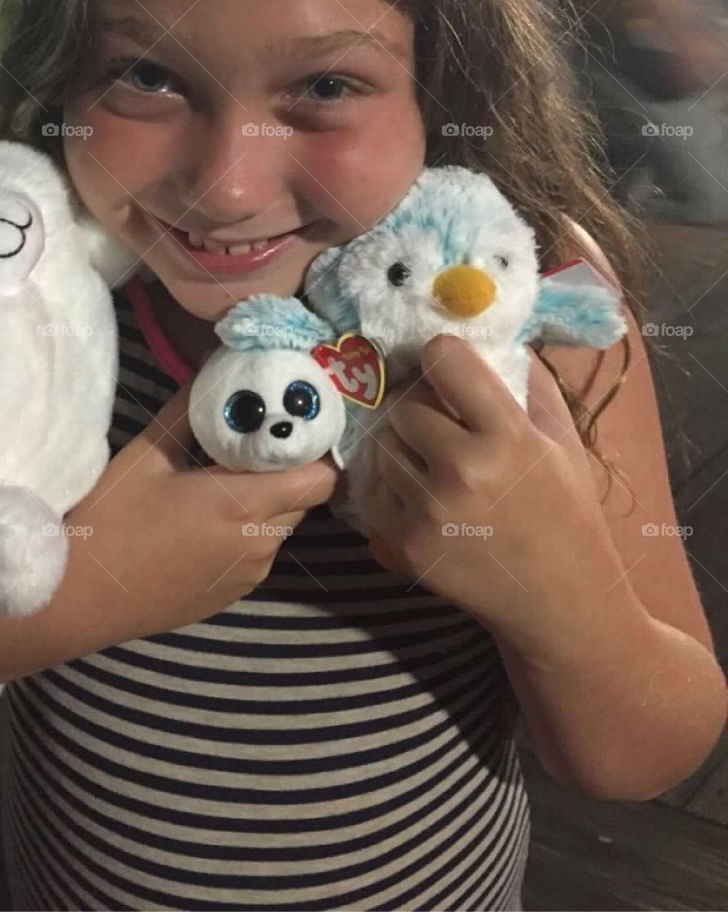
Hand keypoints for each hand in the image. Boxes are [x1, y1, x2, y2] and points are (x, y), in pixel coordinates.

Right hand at [62, 384, 339, 642]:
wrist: (77, 599)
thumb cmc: (111, 520)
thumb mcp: (148, 454)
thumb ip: (191, 412)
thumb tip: (217, 374)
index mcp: (246, 505)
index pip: (321, 479)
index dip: (317, 451)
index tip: (296, 426)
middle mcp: (260, 544)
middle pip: (302, 499)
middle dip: (287, 470)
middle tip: (253, 444)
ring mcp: (248, 575)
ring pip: (279, 527)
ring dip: (265, 502)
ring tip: (221, 481)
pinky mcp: (231, 595)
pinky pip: (256, 552)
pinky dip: (245, 531)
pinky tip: (202, 522)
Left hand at [362, 335, 623, 660]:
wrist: (560, 602)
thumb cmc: (567, 514)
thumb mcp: (563, 441)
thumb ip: (530, 383)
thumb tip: (494, 336)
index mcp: (507, 436)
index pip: (444, 359)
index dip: (441, 357)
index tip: (446, 367)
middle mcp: (463, 469)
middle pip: (402, 405)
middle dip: (417, 407)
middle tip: (436, 420)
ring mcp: (429, 510)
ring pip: (380, 446)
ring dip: (399, 446)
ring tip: (428, 459)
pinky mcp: (404, 543)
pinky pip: (372, 490)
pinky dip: (388, 486)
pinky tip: (418, 492)